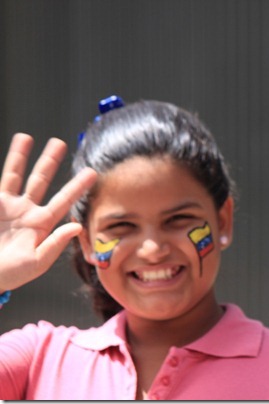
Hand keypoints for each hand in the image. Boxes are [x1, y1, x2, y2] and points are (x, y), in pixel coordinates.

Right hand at [0, 133, 96, 290]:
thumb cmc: (10, 274)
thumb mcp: (36, 262)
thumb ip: (56, 244)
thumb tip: (77, 226)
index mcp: (42, 224)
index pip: (64, 200)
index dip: (77, 186)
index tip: (92, 172)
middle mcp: (26, 211)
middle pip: (40, 180)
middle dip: (49, 161)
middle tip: (59, 142)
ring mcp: (7, 206)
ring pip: (15, 175)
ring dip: (20, 156)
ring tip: (26, 137)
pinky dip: (6, 168)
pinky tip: (12, 149)